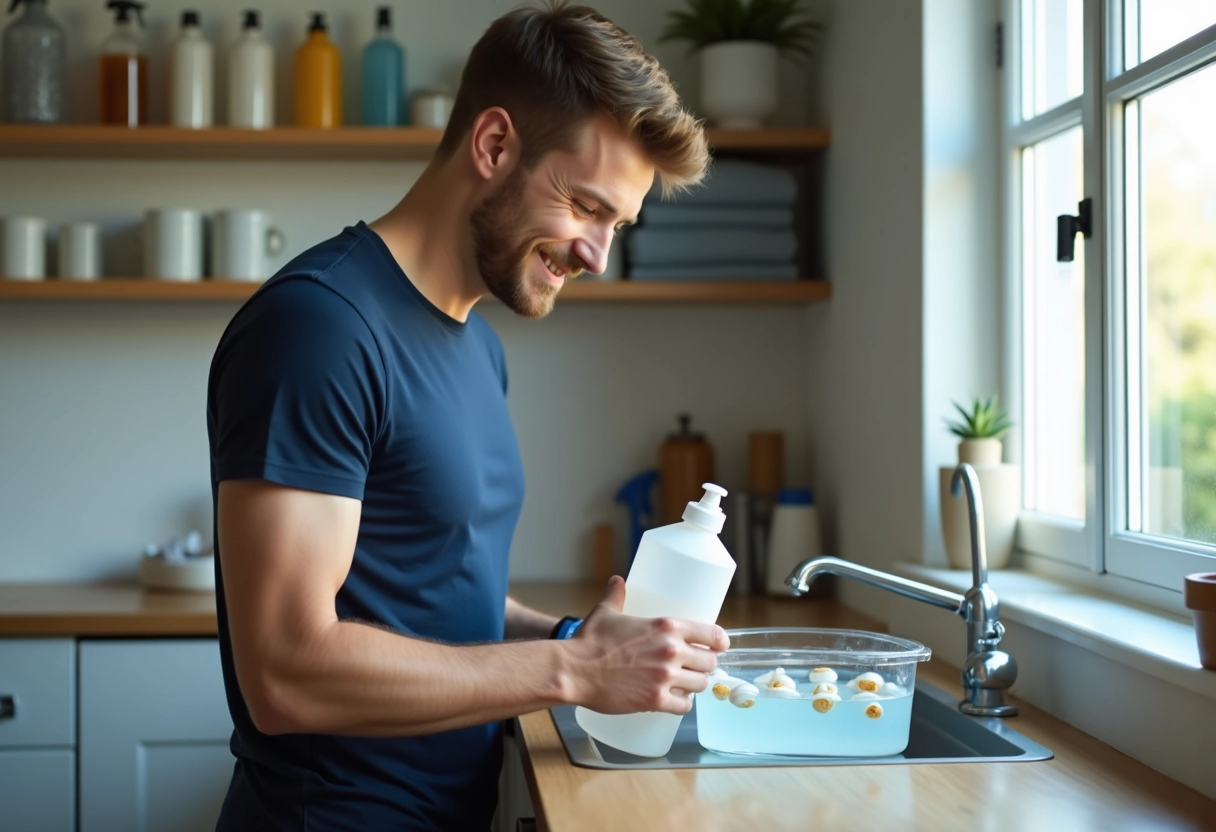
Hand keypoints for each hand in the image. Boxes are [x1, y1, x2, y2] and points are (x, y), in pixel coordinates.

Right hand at [566, 576, 729, 715]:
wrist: (574, 670)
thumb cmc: (589, 640)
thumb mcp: (606, 611)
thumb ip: (617, 595)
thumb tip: (618, 580)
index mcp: (666, 626)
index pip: (712, 634)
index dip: (719, 641)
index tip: (719, 645)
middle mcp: (672, 651)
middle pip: (710, 662)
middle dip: (705, 665)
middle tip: (695, 667)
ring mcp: (665, 677)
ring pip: (700, 685)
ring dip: (694, 685)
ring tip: (684, 684)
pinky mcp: (656, 700)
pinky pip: (684, 706)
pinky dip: (681, 704)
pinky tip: (674, 700)